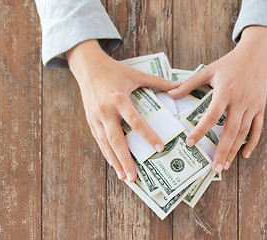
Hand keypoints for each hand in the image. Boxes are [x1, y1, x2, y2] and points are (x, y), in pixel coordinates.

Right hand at [67, 40, 179, 181]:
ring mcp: (95, 117)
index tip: (159, 147)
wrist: (87, 66)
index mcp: (119, 99)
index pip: (135, 121)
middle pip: (116, 139)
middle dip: (125, 160)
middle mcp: (105, 110)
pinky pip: (99, 140)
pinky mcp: (90, 120)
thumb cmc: (114, 70)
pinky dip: (107, 153)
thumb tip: (178, 86)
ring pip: (105, 144)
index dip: (148, 135)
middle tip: (134, 177)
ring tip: (124, 177)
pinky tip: (114, 164)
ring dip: (114, 162)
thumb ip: (157, 82)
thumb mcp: (136, 74)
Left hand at [168, 26, 266, 172]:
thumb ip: (189, 84)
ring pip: (243, 133)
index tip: (190, 143)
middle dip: (222, 151)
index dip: (201, 130)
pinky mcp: (260, 108)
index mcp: (225, 92)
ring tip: (225, 165)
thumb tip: (170, 94)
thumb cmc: (229, 63)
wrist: (256, 55)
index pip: (212, 115)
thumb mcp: (208, 71)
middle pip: (230, 130)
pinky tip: (244, 155)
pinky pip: (257, 129)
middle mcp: (240, 101)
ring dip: (234, 151)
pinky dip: (252, 143)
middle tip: (214, 168)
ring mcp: (252, 106)